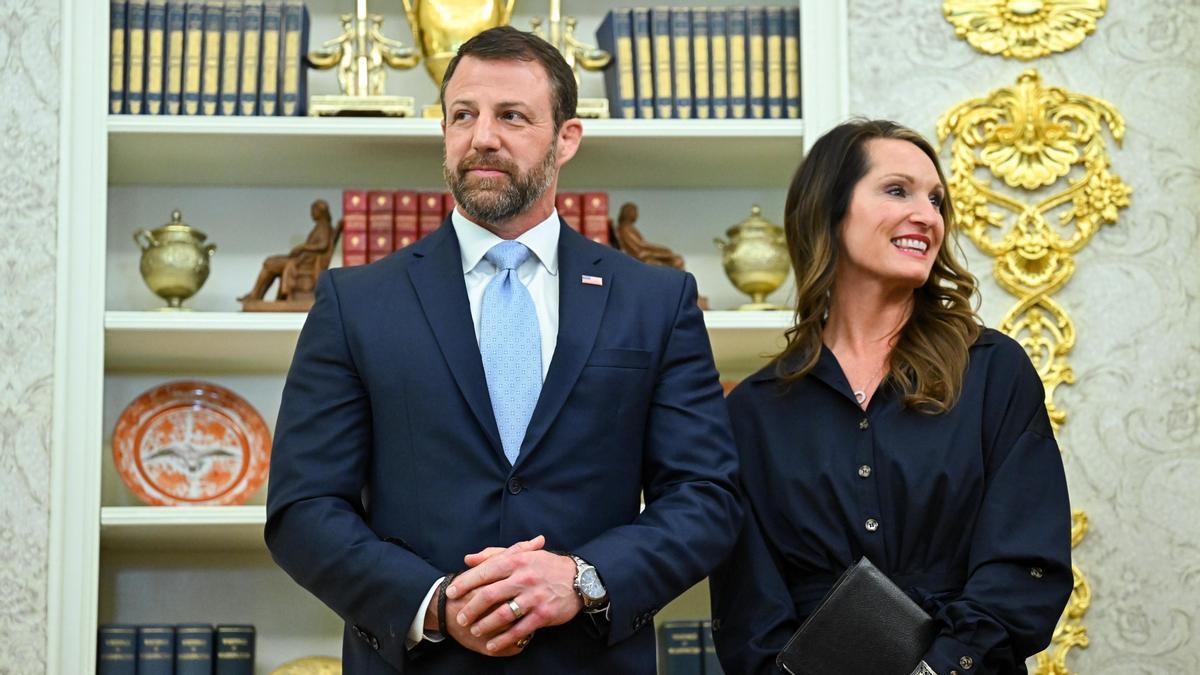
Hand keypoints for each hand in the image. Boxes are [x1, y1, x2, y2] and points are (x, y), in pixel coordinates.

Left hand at [447, 540, 582, 653]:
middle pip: (489, 595)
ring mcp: (534, 597)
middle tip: (461, 617)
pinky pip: (519, 630)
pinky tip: (492, 645)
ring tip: (474, 631)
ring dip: (484, 625)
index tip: (451, 593)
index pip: (485, 571)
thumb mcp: (522, 554)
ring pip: (502, 615)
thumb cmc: (546, 565)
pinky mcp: (543, 614)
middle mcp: (524, 578)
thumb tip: (468, 559)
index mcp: (517, 560)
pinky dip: (503, 640)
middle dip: (471, 609)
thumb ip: (494, 555)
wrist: (580, 579)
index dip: (465, 583)